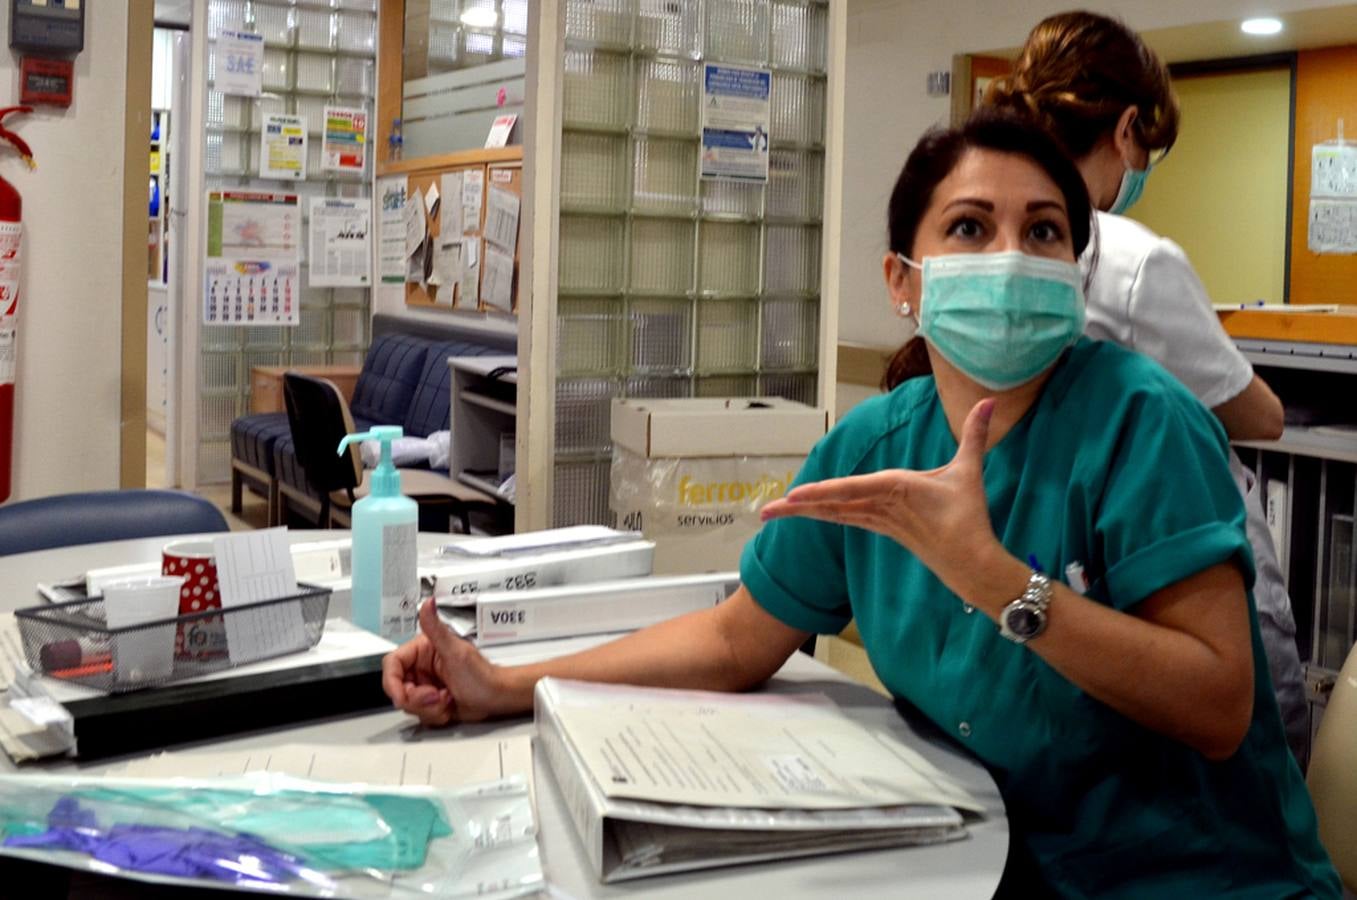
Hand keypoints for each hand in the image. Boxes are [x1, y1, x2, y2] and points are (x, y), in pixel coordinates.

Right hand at [381, 598, 508, 725]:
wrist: (496, 697)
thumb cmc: (482, 674)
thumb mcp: (455, 651)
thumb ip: (436, 628)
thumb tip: (429, 602)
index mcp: (422, 650)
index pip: (392, 664)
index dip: (392, 682)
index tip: (401, 695)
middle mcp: (420, 667)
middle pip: (398, 688)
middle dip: (418, 699)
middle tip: (437, 696)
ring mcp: (425, 685)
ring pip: (408, 704)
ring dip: (429, 708)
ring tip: (447, 698)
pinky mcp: (429, 701)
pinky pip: (419, 714)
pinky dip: (434, 715)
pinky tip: (448, 706)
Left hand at [760, 398, 1002, 598]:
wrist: (972, 564)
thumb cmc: (969, 517)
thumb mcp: (970, 471)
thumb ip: (975, 434)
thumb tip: (989, 401)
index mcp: (897, 489)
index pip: (851, 489)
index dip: (821, 492)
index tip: (794, 496)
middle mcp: (882, 505)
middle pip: (832, 504)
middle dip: (798, 507)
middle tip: (766, 511)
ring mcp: (879, 520)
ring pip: (835, 514)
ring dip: (804, 513)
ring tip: (773, 513)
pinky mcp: (883, 528)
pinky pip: (847, 519)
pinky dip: (826, 514)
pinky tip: (808, 513)